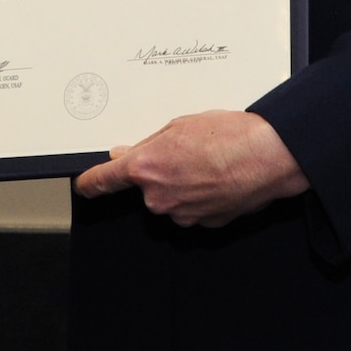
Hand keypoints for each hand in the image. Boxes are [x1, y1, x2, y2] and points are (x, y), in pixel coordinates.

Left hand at [73, 110, 307, 226]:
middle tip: (183, 153)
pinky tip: (217, 178)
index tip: (83, 185)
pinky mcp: (205, 223)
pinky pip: (192, 208)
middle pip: (146, 187)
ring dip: (181, 185)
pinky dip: (200, 196)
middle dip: (158, 173)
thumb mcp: (177, 127)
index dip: (91, 183)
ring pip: (171, 199)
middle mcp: (159, 197)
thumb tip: (126, 155)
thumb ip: (146, 145)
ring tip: (207, 163)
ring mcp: (182, 213)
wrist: (267, 156)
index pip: (104, 181)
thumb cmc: (228, 136)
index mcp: (146, 169)